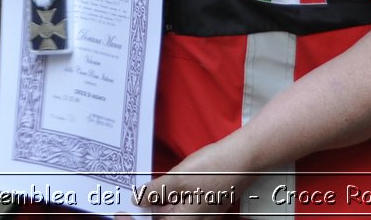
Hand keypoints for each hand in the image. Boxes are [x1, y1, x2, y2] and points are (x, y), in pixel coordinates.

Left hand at [130, 138, 252, 218]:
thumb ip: (156, 191)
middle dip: (151, 206)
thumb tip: (138, 200)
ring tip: (156, 185)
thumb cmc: (215, 168)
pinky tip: (171, 182)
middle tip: (140, 191)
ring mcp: (202, 213)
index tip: (127, 207)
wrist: (243, 157)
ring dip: (161, 199)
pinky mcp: (205, 203)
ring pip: (173, 210)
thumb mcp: (178, 178)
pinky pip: (184, 204)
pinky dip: (173, 195)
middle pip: (165, 217)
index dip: (141, 213)